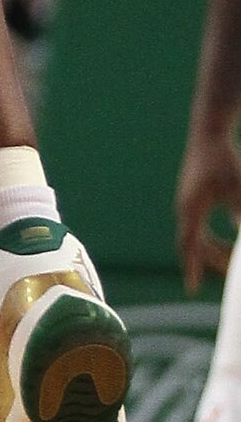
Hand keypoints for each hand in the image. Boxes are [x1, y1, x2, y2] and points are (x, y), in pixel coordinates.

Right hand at [177, 120, 240, 289]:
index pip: (191, 245)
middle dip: (209, 260)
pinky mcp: (192, 194)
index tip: (192, 289)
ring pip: (196, 233)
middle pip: (192, 243)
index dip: (192, 268)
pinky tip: (231, 230)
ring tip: (232, 254)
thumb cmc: (224, 160)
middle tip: (230, 271)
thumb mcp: (238, 191)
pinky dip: (211, 234)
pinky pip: (198, 222)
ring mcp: (187, 200)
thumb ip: (240, 214)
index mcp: (192, 209)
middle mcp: (185, 207)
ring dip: (212, 246)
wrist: (209, 132)